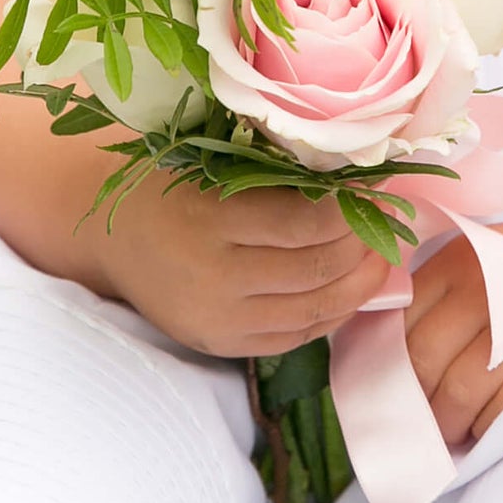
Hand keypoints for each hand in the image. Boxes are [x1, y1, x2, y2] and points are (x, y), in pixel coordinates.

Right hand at [83, 175, 394, 359]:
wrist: (114, 236)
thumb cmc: (170, 182)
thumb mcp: (213, 158)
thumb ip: (275, 167)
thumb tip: (355, 171)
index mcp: (210, 216)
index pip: (306, 222)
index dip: (352, 205)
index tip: (375, 183)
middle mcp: (214, 275)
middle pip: (316, 267)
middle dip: (364, 243)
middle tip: (388, 219)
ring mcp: (218, 318)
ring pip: (313, 309)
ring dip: (358, 283)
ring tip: (380, 255)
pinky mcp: (221, 344)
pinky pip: (295, 338)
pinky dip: (331, 314)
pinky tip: (349, 289)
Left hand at [402, 220, 502, 445]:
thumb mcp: (484, 258)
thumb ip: (437, 291)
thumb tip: (375, 349)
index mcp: (463, 258)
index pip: (402, 325)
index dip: (391, 365)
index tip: (393, 386)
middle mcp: (491, 287)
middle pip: (424, 364)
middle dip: (418, 402)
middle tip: (423, 418)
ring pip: (459, 395)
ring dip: (451, 422)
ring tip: (457, 425)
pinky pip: (502, 412)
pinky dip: (489, 428)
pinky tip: (493, 422)